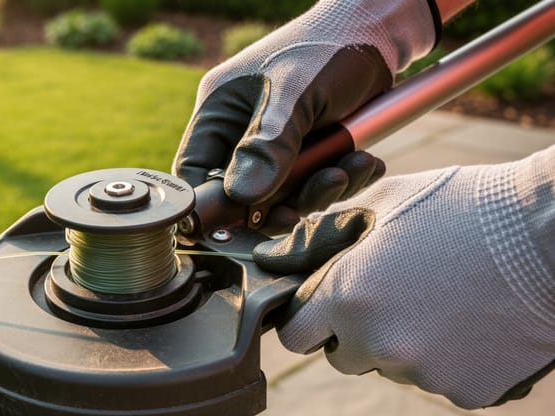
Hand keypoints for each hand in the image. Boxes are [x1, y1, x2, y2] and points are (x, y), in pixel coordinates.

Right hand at [173, 0, 435, 231]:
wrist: (381, 33)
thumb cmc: (327, 49)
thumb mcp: (294, 95)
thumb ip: (268, 145)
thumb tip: (242, 198)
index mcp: (220, 114)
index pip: (195, 174)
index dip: (212, 205)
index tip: (243, 222)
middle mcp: (243, 134)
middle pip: (243, 196)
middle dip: (280, 204)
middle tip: (307, 201)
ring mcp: (279, 147)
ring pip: (285, 197)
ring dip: (320, 192)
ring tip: (351, 165)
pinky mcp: (313, 153)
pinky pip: (318, 186)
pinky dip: (343, 182)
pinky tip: (364, 162)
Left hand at [252, 147, 554, 408]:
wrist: (553, 234)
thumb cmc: (466, 206)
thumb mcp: (386, 200)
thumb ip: (327, 231)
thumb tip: (285, 250)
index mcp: (346, 299)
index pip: (295, 335)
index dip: (308, 318)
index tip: (326, 305)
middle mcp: (378, 344)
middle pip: (342, 357)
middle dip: (354, 334)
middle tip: (391, 298)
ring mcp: (424, 374)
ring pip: (393, 368)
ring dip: (405, 345)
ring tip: (443, 301)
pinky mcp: (467, 391)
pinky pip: (441, 382)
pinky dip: (451, 361)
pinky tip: (474, 321)